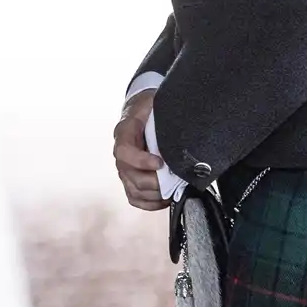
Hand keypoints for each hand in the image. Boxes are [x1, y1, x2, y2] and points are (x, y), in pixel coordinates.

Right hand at [114, 91, 167, 211]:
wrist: (139, 112)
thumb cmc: (148, 108)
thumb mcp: (154, 103)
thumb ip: (163, 113)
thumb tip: (185, 123)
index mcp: (124, 133)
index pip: (124, 151)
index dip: (141, 161)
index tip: (160, 163)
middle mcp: (120, 155)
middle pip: (130, 176)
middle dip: (155, 182)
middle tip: (175, 180)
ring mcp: (124, 169)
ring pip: (134, 190)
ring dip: (155, 194)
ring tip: (173, 189)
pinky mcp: (129, 180)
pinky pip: (135, 198)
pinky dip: (151, 203)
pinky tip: (166, 198)